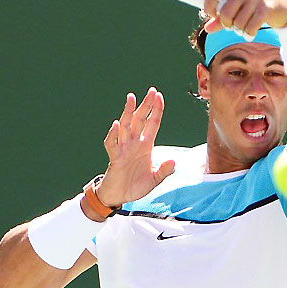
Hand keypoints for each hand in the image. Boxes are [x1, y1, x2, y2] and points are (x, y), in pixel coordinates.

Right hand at [96, 87, 174, 207]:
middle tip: (151, 90)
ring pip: (126, 126)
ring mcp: (123, 149)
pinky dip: (114, 134)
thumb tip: (173, 161)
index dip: (156, 110)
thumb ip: (164, 171)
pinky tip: (117, 125)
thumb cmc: (135, 185)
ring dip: (128, 112)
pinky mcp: (114, 158)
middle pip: (140, 120)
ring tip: (131, 98)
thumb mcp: (154, 179)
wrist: (119, 197)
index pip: (152, 123)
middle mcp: (134, 143)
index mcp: (145, 146)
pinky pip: (112, 144)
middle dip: (146, 105)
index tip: (160, 96)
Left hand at [203, 0, 286, 34]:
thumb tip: (207, 29)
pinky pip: (250, 27)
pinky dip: (248, 34)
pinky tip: (250, 34)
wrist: (286, 5)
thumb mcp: (238, 7)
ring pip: (238, 22)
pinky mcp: (266, 8)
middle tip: (233, 26)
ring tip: (244, 29)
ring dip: (239, 30)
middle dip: (227, 24)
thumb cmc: (257, 5)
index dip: (210, 8)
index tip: (215, 15)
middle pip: (225, 13)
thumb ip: (221, 18)